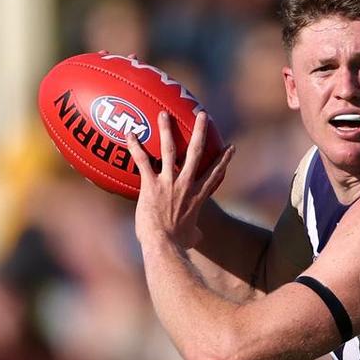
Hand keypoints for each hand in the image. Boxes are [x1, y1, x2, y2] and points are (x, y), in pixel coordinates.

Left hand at [127, 111, 233, 249]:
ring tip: (164, 114)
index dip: (224, 159)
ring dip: (167, 130)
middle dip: (200, 132)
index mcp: (198, 196)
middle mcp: (186, 185)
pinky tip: (129, 133)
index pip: (215, 174)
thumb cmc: (177, 244)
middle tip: (202, 115)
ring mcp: (169, 183)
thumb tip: (197, 237)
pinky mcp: (151, 185)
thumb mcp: (191, 238)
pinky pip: (142, 162)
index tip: (230, 147)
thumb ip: (195, 234)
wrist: (164, 245)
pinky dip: (135, 147)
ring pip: (170, 150)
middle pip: (197, 153)